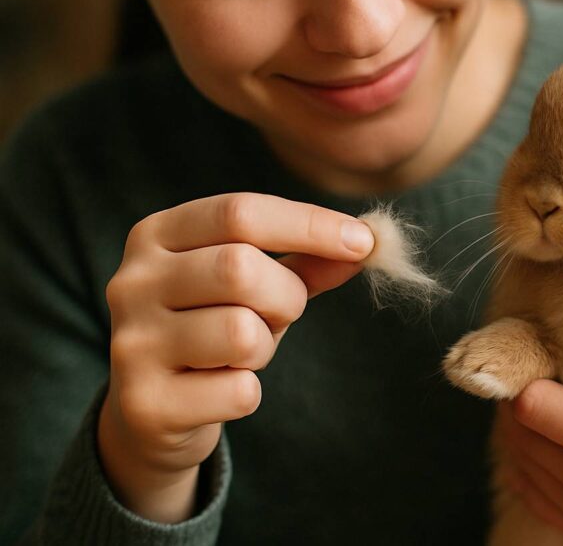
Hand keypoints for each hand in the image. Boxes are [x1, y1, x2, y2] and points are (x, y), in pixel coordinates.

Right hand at [100, 193, 373, 522]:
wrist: (149, 415)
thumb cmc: (212, 329)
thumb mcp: (256, 286)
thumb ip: (307, 260)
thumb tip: (368, 242)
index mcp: (155, 235)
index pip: (240, 212)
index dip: (309, 224)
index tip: (363, 241)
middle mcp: (131, 282)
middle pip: (240, 268)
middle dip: (286, 296)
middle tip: (281, 314)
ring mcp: (131, 342)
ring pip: (241, 333)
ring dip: (264, 348)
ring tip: (240, 355)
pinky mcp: (143, 403)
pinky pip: (238, 392)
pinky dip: (246, 393)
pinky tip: (218, 392)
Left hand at [497, 379, 562, 545]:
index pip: (541, 405)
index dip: (535, 370)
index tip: (548, 346)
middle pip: (520, 430)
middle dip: (524, 395)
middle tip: (541, 365)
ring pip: (522, 462)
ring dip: (523, 429)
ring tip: (544, 396)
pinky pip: (534, 495)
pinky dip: (529, 464)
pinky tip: (546, 439)